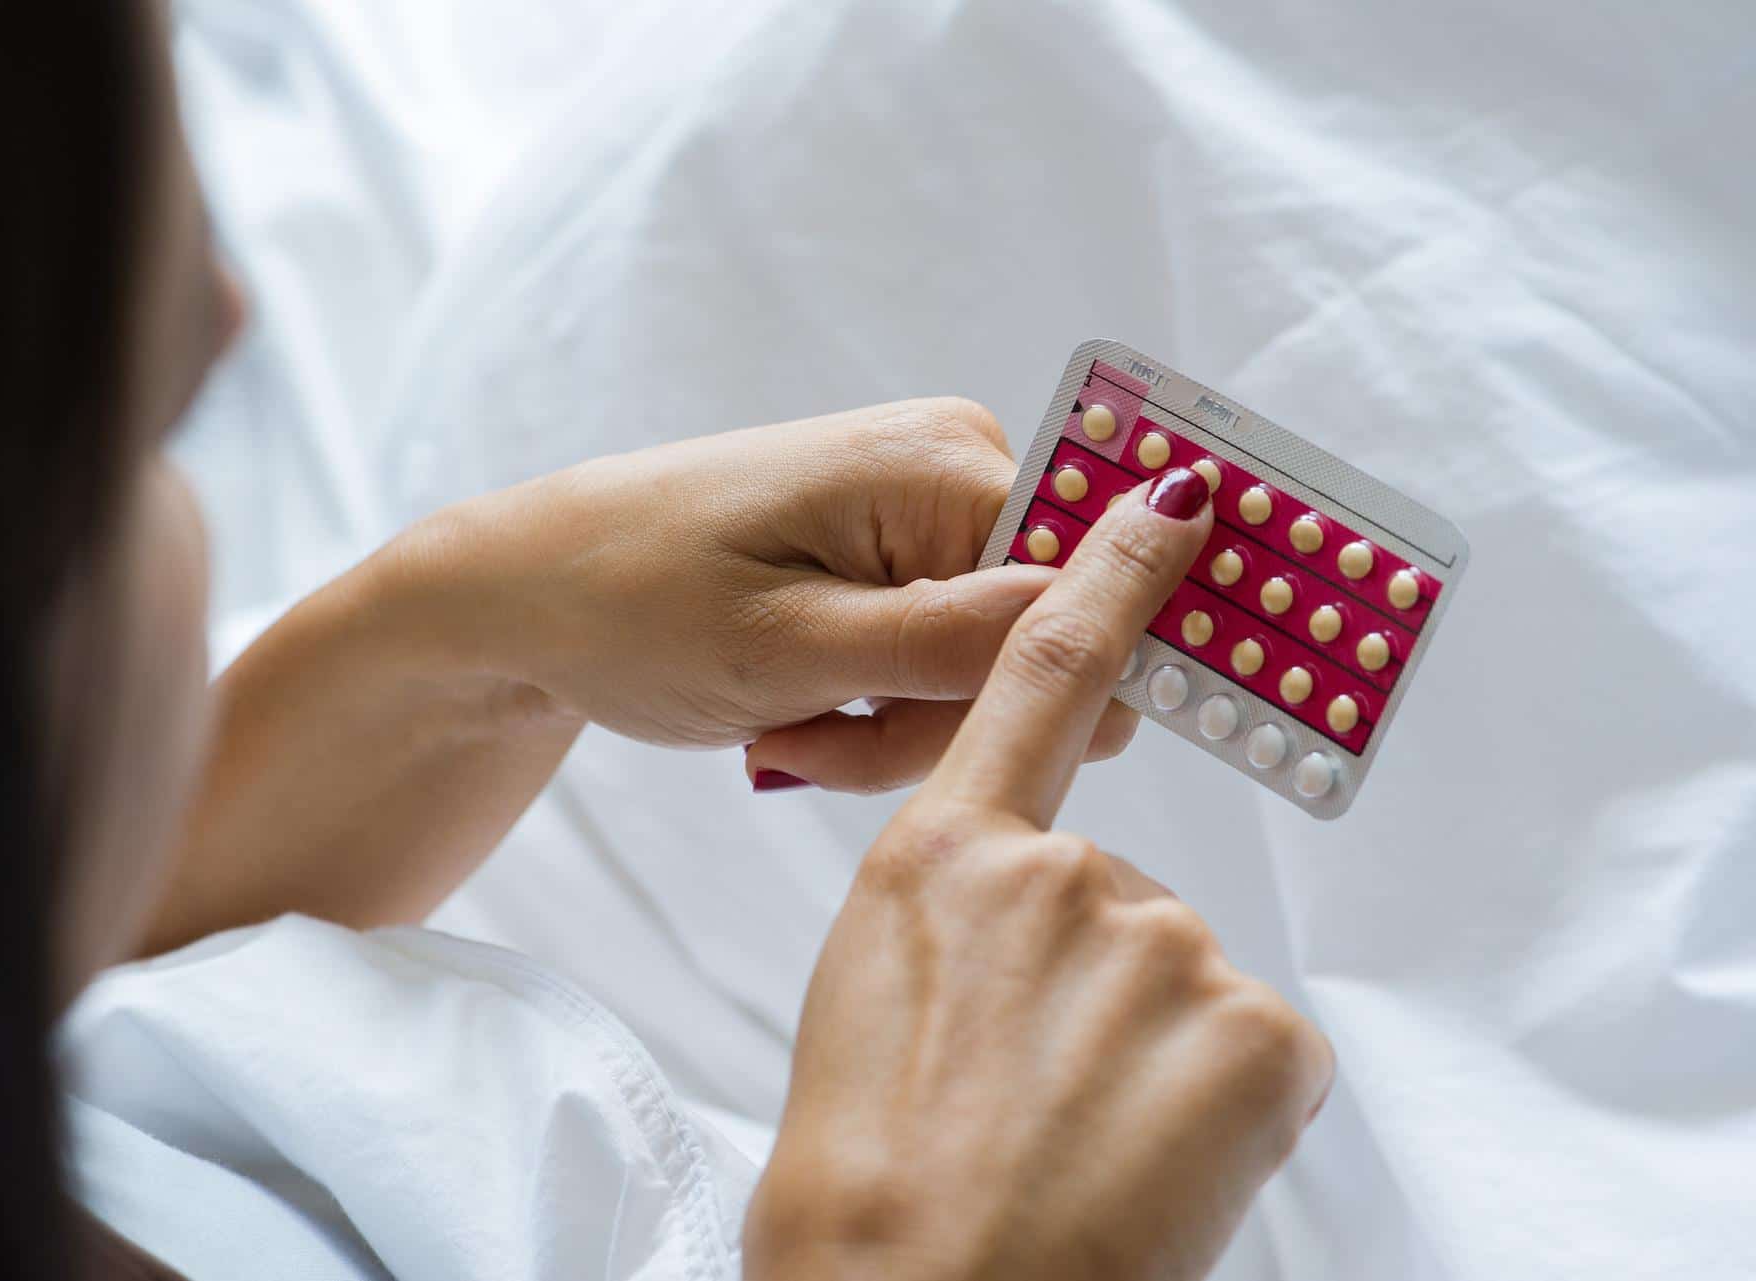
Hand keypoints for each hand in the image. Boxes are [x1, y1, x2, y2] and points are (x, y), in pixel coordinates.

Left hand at [389, 399, 1138, 787]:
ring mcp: (924, 508)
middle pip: (1038, 643)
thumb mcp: (796, 648)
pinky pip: (937, 657)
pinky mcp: (892, 549)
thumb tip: (1127, 623)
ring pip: (986, 669)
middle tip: (815, 742)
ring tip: (785, 728)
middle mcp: (956, 463)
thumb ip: (964, 642)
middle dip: (937, 724)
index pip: (1090, 599)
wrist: (520, 595)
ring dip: (892, 729)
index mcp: (948, 463)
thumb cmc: (629, 605)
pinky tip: (794, 714)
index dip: (1034, 696)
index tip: (913, 739)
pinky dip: (872, 710)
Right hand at [743, 474, 1334, 1280]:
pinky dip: (1219, 1120)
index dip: (1114, 578)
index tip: (1179, 504)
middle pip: (1122, 902)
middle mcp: (1057, 876)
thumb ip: (960, 918)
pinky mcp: (1254, 1030)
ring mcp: (1162, 944)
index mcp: (942, 858)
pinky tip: (1143, 1171)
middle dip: (1101, 998)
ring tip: (1076, 1150)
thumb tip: (1017, 929)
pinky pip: (1257, 1061)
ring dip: (1155, 1070)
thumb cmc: (863, 1173)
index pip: (1038, 676)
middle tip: (1035, 1103)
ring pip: (1188, 991)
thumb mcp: (871, 999)